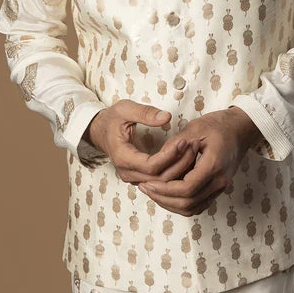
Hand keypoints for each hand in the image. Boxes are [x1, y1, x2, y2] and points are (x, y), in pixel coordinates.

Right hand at [84, 100, 200, 184]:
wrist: (100, 130)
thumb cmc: (112, 119)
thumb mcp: (125, 109)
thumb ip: (145, 112)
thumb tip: (166, 117)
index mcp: (122, 157)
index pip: (150, 166)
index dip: (169, 156)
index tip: (183, 141)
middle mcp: (127, 172)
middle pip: (159, 179)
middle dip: (179, 163)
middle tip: (193, 145)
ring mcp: (133, 178)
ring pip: (161, 183)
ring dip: (179, 169)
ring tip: (193, 150)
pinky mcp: (140, 177)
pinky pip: (160, 181)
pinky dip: (174, 173)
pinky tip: (186, 159)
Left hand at [137, 107, 262, 216]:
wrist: (241, 128)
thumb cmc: (219, 125)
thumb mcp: (195, 128)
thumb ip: (175, 145)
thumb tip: (156, 160)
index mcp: (214, 165)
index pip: (187, 188)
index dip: (164, 190)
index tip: (148, 183)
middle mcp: (220, 180)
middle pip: (188, 203)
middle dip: (163, 199)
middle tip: (145, 188)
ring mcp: (221, 186)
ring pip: (193, 208)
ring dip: (171, 204)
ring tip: (153, 192)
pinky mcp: (219, 188)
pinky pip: (198, 205)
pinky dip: (181, 204)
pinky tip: (167, 194)